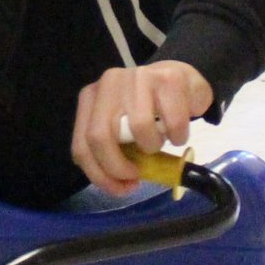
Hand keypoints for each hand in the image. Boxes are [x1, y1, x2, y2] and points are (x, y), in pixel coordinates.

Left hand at [70, 60, 214, 194]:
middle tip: (137, 175)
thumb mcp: (123, 127)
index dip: (99, 175)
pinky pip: (173, 122)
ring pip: (139, 127)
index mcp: (91, 97)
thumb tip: (118, 182)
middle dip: (119, 167)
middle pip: (100, 137)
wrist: (183, 80)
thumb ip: (114, 148)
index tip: (121, 187)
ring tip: (161, 141)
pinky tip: (178, 133)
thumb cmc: (149, 109)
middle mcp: (108, 82)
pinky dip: (178, 137)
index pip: (82, 144)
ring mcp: (138, 76)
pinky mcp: (168, 78)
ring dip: (153, 146)